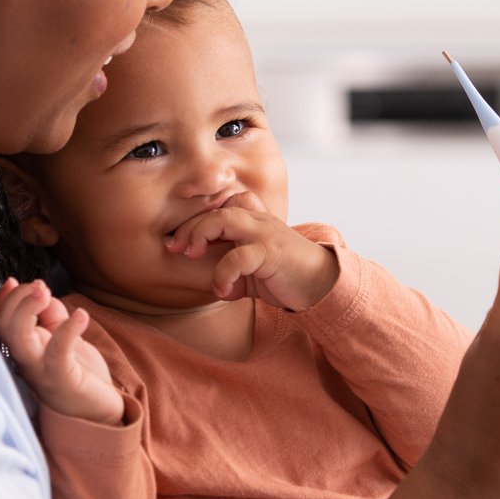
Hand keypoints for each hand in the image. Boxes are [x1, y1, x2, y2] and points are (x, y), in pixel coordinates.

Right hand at [0, 278, 125, 424]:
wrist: (101, 410)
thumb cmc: (80, 374)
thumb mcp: (64, 337)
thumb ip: (52, 315)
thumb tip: (44, 292)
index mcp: (25, 350)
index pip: (2, 322)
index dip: (5, 300)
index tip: (16, 281)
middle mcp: (26, 362)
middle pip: (4, 328)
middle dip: (16, 300)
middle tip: (39, 286)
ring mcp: (40, 372)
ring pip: (18, 340)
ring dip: (26, 310)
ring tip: (45, 292)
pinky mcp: (61, 380)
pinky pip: (57, 353)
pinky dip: (67, 329)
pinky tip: (82, 315)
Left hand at [165, 193, 339, 309]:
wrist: (323, 285)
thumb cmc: (288, 276)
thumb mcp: (256, 273)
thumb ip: (236, 273)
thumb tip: (219, 288)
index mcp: (254, 222)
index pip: (220, 208)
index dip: (195, 221)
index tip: (178, 244)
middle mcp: (259, 222)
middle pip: (218, 210)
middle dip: (191, 227)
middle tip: (177, 248)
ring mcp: (266, 234)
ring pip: (226, 219)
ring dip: (201, 236)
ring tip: (191, 256)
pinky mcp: (272, 253)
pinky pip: (239, 256)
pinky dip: (223, 273)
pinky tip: (224, 290)